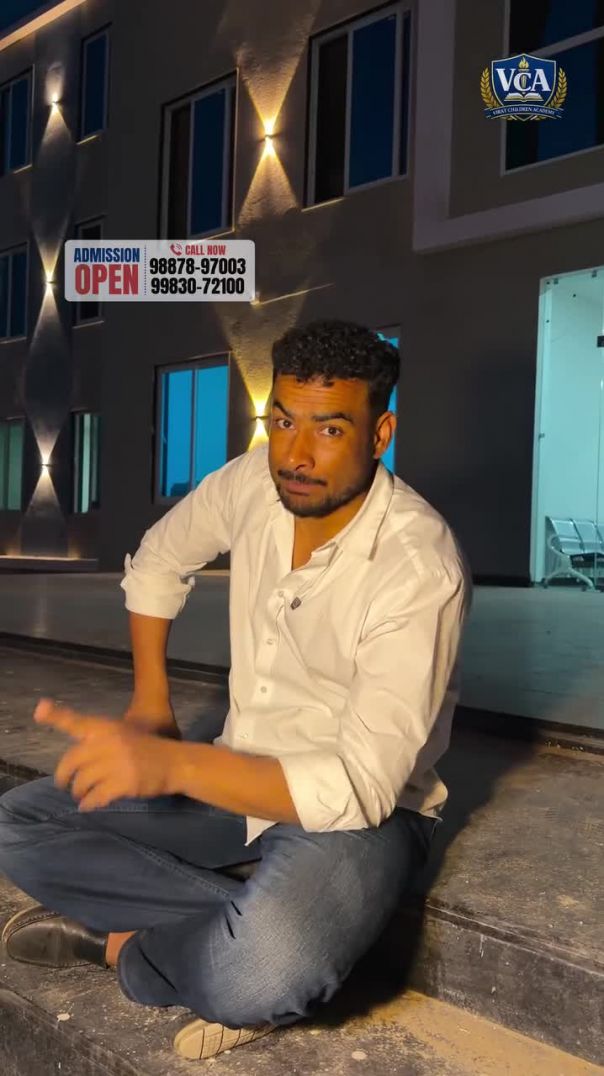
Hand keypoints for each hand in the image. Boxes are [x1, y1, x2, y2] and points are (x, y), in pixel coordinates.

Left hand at [34, 698, 182, 810]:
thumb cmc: (146, 748)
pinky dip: (89, 803)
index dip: (56, 715)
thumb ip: (97, 740)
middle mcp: (109, 742)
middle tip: (64, 785)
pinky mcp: (124, 782)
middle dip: (64, 776)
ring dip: (78, 792)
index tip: (39, 709)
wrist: (175, 762)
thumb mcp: (122, 734)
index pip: (77, 721)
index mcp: (107, 728)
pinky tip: (89, 805)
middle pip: (72, 760)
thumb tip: (73, 761)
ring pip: (83, 781)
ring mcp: (117, 762)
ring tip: (81, 796)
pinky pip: (96, 796)